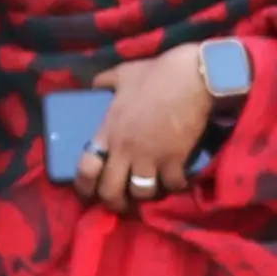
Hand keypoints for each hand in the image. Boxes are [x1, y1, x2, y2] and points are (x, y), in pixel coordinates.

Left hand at [75, 40, 230, 207]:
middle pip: (111, 190)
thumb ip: (105, 82)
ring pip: (141, 193)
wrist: (192, 77)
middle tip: (118, 201)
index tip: (87, 192)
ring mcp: (151, 157)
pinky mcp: (175, 160)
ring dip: (143, 196)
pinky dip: (174, 186)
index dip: (84, 185)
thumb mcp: (122, 73)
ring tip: (147, 192)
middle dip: (113, 201)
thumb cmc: (155, 74)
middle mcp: (126, 149)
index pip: (86, 168)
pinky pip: (171, 185)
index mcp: (109, 130)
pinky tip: (175, 181)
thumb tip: (95, 86)